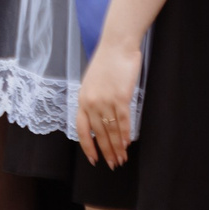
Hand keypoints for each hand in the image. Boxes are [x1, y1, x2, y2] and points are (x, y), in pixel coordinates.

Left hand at [75, 39, 142, 167]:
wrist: (117, 45)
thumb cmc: (107, 62)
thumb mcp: (92, 83)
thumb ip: (93, 100)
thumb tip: (99, 118)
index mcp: (82, 99)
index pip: (81, 129)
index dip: (87, 146)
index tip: (93, 159)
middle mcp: (91, 102)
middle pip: (98, 133)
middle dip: (106, 151)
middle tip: (113, 164)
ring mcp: (105, 100)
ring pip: (111, 130)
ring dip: (117, 147)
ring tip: (122, 159)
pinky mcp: (121, 97)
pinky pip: (123, 121)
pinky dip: (125, 134)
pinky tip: (127, 144)